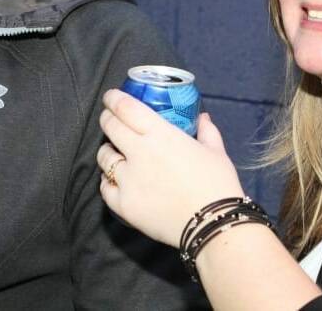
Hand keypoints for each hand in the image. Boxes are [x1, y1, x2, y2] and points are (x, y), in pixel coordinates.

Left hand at [97, 89, 244, 247]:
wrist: (213, 225)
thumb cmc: (217, 183)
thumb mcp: (215, 151)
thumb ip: (207, 131)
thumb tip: (203, 117)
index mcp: (160, 134)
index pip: (126, 108)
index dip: (113, 99)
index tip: (110, 97)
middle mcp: (139, 152)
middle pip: (110, 127)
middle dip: (107, 118)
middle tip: (110, 118)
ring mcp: (128, 179)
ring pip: (104, 156)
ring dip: (107, 150)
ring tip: (115, 152)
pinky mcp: (124, 205)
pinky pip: (105, 187)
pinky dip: (108, 180)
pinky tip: (115, 179)